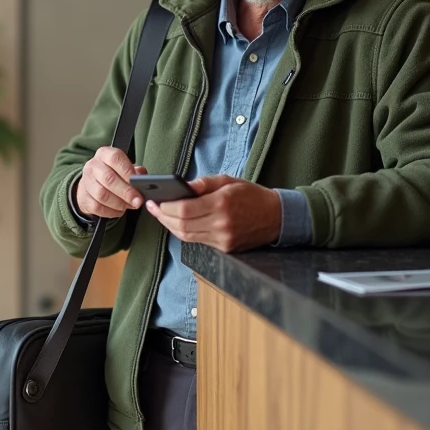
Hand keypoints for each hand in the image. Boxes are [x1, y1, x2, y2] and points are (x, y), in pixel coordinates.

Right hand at [75, 146, 148, 219]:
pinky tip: (120, 210)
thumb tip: (143, 176)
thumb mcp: (124, 168)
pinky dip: (112, 211)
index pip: (115, 158)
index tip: (138, 182)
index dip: (127, 170)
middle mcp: (93, 166)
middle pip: (109, 178)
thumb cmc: (113, 175)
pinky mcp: (84, 198)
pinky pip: (98, 207)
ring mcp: (86, 182)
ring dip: (119, 203)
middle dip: (126, 191)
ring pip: (102, 195)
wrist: (91, 186)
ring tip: (130, 205)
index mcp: (104, 154)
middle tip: (138, 200)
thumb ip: (135, 171)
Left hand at [145, 175, 279, 252]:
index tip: (155, 201)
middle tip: (153, 208)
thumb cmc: (251, 195)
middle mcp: (221, 224)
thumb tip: (182, 186)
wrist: (276, 217)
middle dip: (163, 217)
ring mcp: (223, 239)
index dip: (166, 208)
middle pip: (182, 225)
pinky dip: (185, 232)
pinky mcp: (225, 248)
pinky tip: (178, 223)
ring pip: (187, 236)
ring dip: (171, 226)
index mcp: (221, 204)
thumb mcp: (228, 181)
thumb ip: (203, 184)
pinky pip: (197, 241)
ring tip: (162, 215)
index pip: (185, 210)